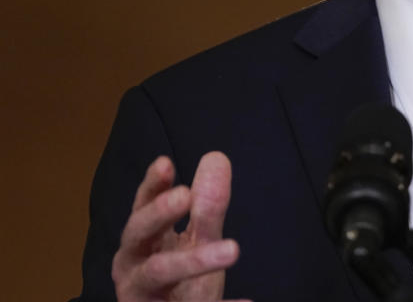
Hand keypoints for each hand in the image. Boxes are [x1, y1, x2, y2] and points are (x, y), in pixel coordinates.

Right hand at [111, 152, 248, 301]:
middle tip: (184, 195)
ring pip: (158, 273)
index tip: (166, 163)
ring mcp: (141, 295)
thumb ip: (206, 205)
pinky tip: (246, 301)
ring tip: (232, 249)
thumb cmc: (179, 282)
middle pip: (138, 234)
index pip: (143, 205)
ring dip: (194, 260)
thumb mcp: (196, 241)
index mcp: (142, 240)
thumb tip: (216, 157)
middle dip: (158, 213)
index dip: (153, 185)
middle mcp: (132, 265)